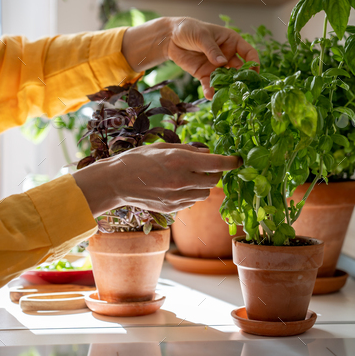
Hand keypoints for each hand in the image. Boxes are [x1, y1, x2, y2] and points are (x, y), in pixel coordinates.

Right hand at [72, 143, 240, 216]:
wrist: (116, 182)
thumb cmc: (138, 159)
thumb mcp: (163, 147)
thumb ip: (189, 150)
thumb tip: (208, 153)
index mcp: (180, 160)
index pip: (217, 163)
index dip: (232, 162)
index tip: (238, 160)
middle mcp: (182, 180)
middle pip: (214, 180)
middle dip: (214, 173)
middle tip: (206, 166)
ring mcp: (177, 197)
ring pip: (205, 194)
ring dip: (203, 185)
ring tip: (187, 177)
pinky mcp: (173, 208)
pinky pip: (192, 201)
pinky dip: (190, 194)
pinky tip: (176, 186)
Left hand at [166, 18, 259, 99]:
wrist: (170, 37)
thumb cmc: (189, 29)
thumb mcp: (202, 36)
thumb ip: (212, 49)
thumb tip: (222, 62)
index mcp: (231, 41)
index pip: (248, 53)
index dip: (253, 62)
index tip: (254, 73)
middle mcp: (227, 55)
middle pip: (239, 69)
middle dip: (242, 80)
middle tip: (243, 89)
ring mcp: (216, 66)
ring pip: (226, 79)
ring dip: (227, 87)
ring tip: (228, 96)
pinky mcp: (205, 74)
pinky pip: (210, 84)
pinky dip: (210, 90)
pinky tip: (210, 95)